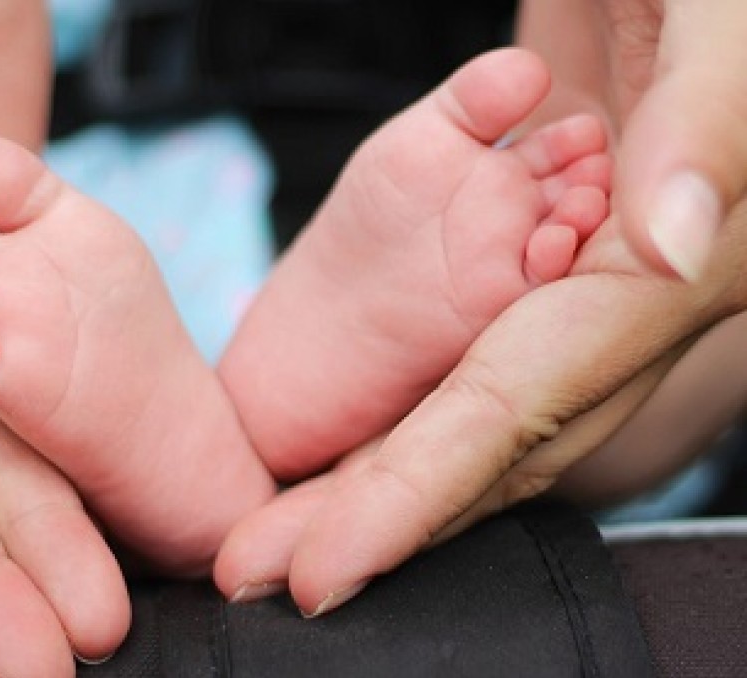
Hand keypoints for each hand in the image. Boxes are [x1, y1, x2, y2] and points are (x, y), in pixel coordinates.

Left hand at [214, 0, 746, 613]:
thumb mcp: (721, 30)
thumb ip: (703, 137)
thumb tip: (666, 253)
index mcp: (656, 275)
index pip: (515, 406)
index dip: (417, 496)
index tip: (321, 569)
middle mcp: (600, 310)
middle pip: (471, 443)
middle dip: (364, 519)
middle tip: (252, 575)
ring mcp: (553, 296)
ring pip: (454, 417)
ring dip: (363, 482)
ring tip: (268, 538)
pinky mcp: (516, 269)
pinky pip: (451, 366)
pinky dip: (391, 423)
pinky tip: (330, 455)